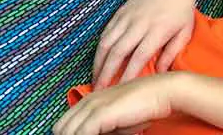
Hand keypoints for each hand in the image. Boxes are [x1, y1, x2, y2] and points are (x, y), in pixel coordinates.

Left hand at [53, 74, 177, 134]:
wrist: (162, 92)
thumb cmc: (145, 107)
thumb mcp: (117, 122)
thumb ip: (101, 129)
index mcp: (89, 100)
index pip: (63, 125)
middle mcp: (87, 101)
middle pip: (60, 128)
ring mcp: (92, 106)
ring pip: (66, 132)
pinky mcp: (100, 113)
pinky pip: (80, 134)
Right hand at [93, 0, 197, 88]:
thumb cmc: (182, 8)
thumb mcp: (184, 32)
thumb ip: (172, 54)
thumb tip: (159, 73)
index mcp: (156, 31)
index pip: (138, 58)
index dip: (127, 76)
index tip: (120, 91)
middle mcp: (139, 24)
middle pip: (117, 52)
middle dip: (106, 73)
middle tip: (99, 90)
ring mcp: (127, 17)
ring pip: (106, 42)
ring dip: (98, 62)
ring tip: (95, 78)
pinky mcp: (121, 11)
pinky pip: (106, 31)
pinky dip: (100, 47)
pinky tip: (98, 59)